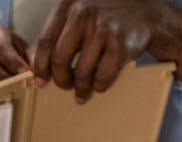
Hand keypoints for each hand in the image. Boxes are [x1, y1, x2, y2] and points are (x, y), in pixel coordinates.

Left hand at [33, 1, 181, 99]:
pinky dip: (98, 86)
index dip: (40, 66)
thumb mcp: (80, 15)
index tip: (40, 80)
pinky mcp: (120, 45)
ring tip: (81, 92)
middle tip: (65, 87)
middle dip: (60, 80)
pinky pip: (101, 77)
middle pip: (60, 59)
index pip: (45, 41)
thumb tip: (36, 62)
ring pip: (81, 72)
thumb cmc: (107, 18)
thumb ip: (59, 33)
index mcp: (69, 5)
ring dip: (80, 88)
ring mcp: (102, 29)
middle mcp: (84, 13)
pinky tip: (98, 86)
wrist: (146, 13)